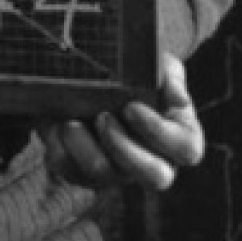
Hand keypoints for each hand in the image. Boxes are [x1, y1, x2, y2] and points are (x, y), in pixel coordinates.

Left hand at [43, 53, 205, 191]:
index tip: (131, 107)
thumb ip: (168, 75)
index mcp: (178, 137)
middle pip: (155, 177)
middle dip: (125, 148)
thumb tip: (178, 98)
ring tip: (71, 122)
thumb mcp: (152, 63)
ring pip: (106, 175)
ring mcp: (118, 172)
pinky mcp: (83, 174)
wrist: (83, 76)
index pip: (186, 150)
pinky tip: (55, 126)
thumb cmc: (130, 73)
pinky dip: (60, 148)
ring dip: (85, 147)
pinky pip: (71, 172)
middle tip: (103, 117)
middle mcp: (153, 162)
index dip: (159, 133)